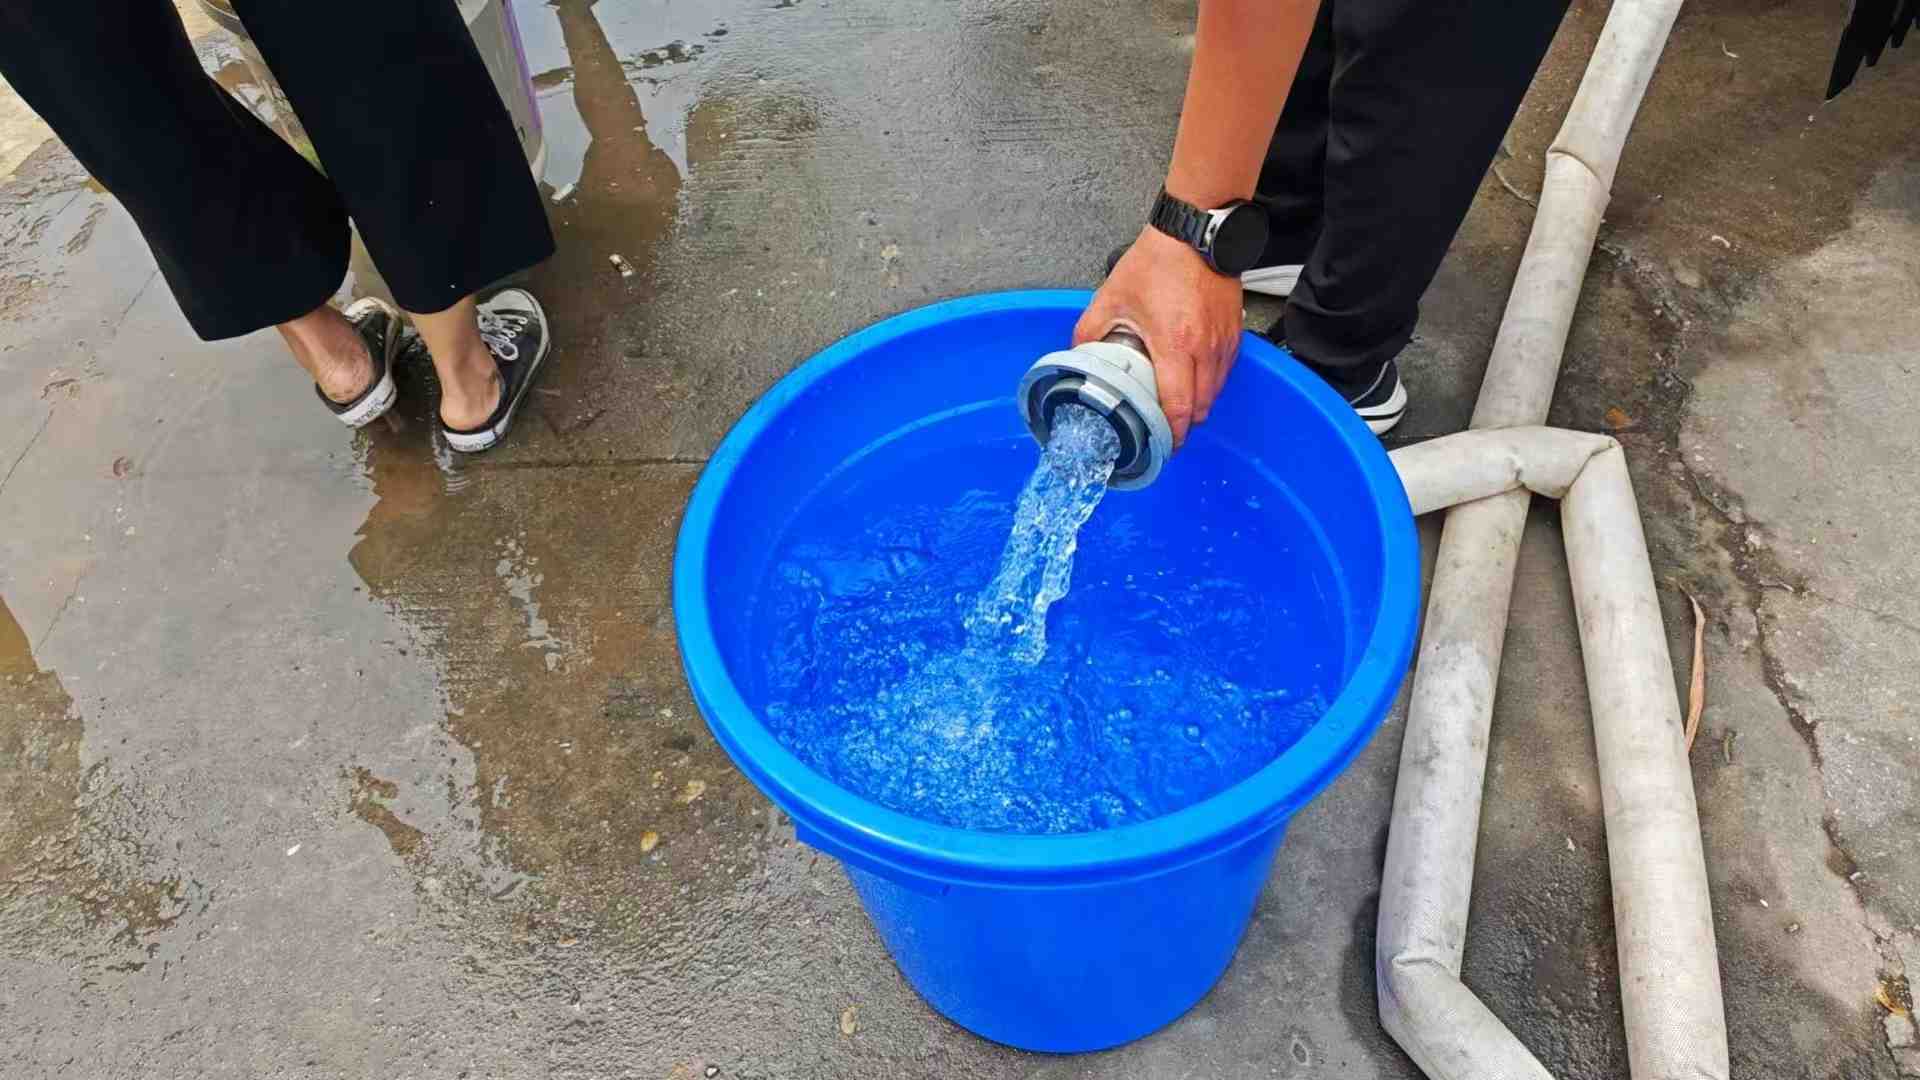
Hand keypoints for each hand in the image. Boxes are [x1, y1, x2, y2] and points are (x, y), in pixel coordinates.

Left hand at [1074, 226, 1242, 448]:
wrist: (1195, 232)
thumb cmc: (1158, 261)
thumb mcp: (1112, 296)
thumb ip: (1090, 330)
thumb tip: (1080, 354)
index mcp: (1175, 345)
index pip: (1180, 407)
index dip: (1173, 434)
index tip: (1163, 447)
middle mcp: (1205, 348)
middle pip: (1202, 407)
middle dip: (1185, 426)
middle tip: (1166, 431)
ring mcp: (1223, 340)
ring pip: (1217, 391)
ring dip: (1199, 406)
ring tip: (1178, 409)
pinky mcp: (1234, 331)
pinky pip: (1226, 370)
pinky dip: (1211, 383)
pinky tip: (1194, 380)